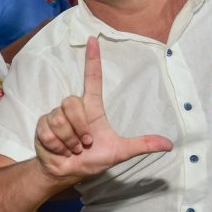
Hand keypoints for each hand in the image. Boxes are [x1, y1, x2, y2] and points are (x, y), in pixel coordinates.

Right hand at [34, 36, 172, 180]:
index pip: (93, 78)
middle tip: (84, 144)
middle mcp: (73, 108)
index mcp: (92, 108)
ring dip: (69, 141)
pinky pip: (49, 131)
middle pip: (72, 102)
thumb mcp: (119, 152)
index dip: (93, 59)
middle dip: (79, 129)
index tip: (93, 39)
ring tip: (72, 149)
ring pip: (60, 119)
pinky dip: (57, 146)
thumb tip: (169, 144)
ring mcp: (55, 115)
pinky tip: (59, 151)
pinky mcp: (42, 125)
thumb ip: (141, 145)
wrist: (66, 172)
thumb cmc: (92, 159)